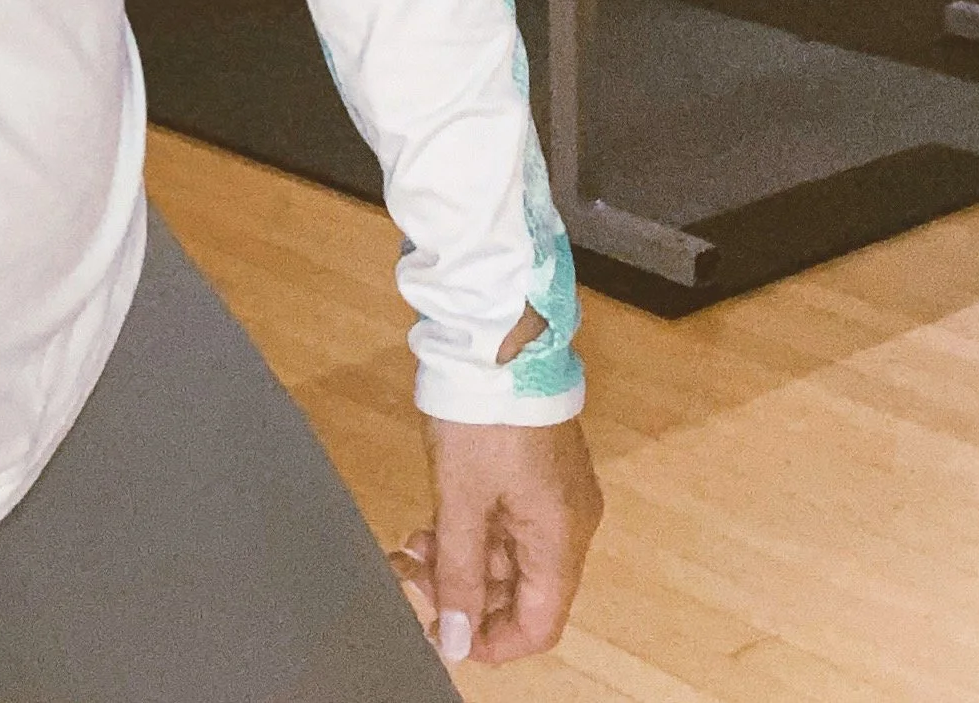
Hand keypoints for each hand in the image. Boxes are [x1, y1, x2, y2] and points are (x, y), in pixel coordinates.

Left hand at [388, 315, 603, 671]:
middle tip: (409, 576)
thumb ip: (459, 575)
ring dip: (461, 561)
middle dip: (464, 595)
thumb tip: (456, 642)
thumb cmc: (484, 417)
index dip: (492, 643)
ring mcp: (556, 494)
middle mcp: (569, 523)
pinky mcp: (538, 469)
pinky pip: (509, 522)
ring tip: (410, 548)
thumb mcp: (460, 499)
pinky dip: (472, 531)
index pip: (540, 625)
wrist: (498, 335)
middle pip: (523, 591)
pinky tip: (431, 524)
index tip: (442, 635)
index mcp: (561, 538)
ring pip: (511, 556)